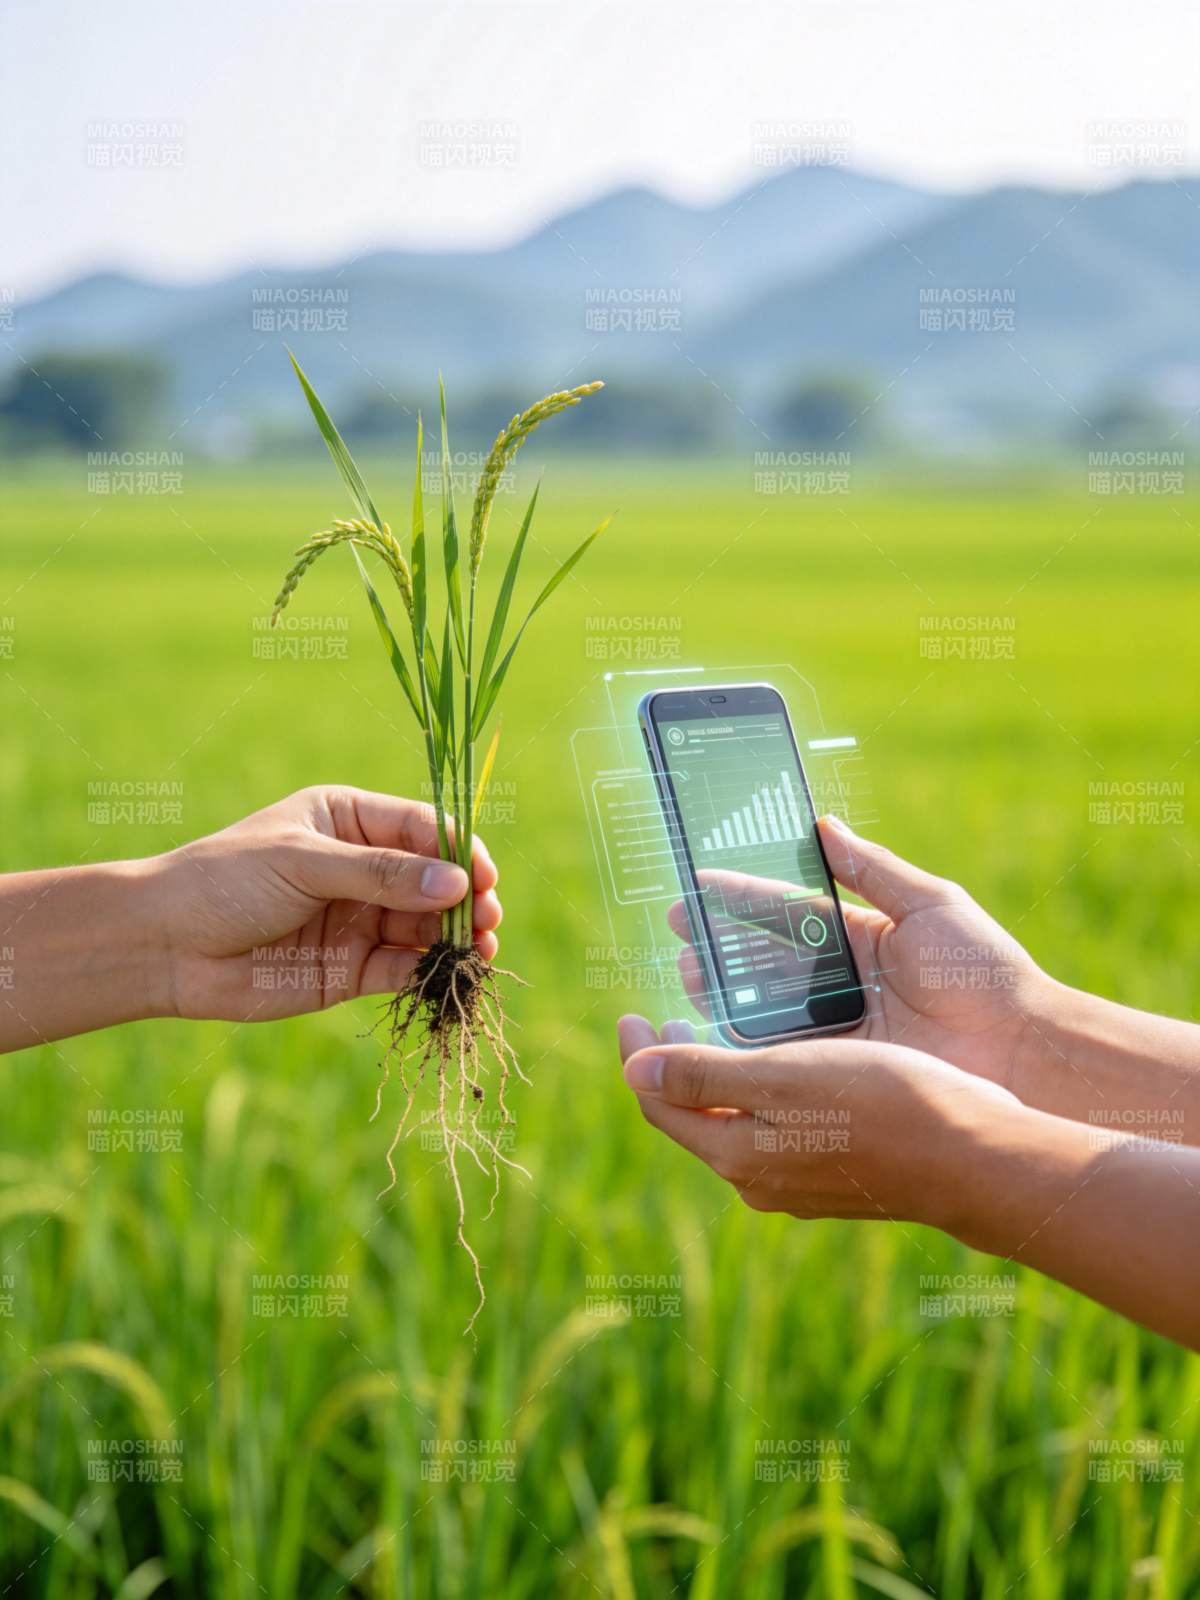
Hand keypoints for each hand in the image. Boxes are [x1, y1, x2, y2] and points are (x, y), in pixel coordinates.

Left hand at [153, 786, 501, 1021]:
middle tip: (488, 917)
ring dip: (456, 938)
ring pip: (426, 927)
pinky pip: (403, 969)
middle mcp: (362, 868)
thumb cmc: (226, 881)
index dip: (460, 849)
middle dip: (467, 897)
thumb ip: (381, 875)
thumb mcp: (305, 864)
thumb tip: (458, 883)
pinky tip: (445, 974)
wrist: (165, 947)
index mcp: (349, 820)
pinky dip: (428, 973)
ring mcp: (360, 919)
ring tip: (479, 949)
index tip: (484, 875)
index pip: (423, 827)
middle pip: (434, 879)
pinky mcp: (351, 970)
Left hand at [618, 1015, 1019, 1226]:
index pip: (662, 1103)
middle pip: (694, 1119)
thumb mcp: (783, 1077)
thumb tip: (631, 1070)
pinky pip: (776, 1131)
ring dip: (717, 1080)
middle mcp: (760, 1179)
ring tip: (716, 1033)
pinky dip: (759, 1094)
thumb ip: (704, 1075)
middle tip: (666, 1018)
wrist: (972, 1157)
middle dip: (674, 1067)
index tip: (631, 1011)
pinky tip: (781, 1066)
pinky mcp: (837, 1177)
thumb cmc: (881, 1103)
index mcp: (738, 1155)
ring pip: (736, 1125)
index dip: (640, 1054)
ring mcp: (800, 1184)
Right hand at [669, 817, 1044, 1093]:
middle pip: (769, 963)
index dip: (741, 901)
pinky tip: (717, 1031)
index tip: (697, 890)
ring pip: (769, 1009)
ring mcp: (844, 1030)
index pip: (788, 913)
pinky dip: (752, 1045)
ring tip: (690, 979)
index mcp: (864, 938)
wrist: (1024, 1052)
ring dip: (726, 995)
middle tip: (683, 942)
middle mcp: (847, 984)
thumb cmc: (986, 974)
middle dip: (721, 951)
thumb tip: (823, 824)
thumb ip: (873, 868)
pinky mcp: (845, 1072)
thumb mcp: (931, 905)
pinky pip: (789, 1056)